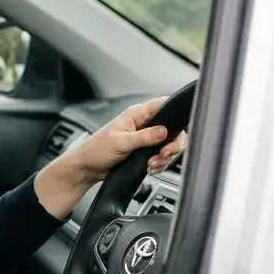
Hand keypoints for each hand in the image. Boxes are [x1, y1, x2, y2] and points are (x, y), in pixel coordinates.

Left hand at [71, 96, 186, 181]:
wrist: (87, 168)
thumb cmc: (96, 150)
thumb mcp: (121, 142)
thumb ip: (144, 136)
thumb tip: (164, 131)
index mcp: (137, 114)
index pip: (164, 105)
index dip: (178, 113)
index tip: (186, 128)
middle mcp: (143, 124)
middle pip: (172, 129)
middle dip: (171, 145)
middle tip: (162, 155)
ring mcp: (145, 138)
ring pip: (168, 145)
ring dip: (163, 158)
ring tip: (151, 164)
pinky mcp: (144, 152)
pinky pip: (160, 157)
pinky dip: (158, 164)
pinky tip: (149, 168)